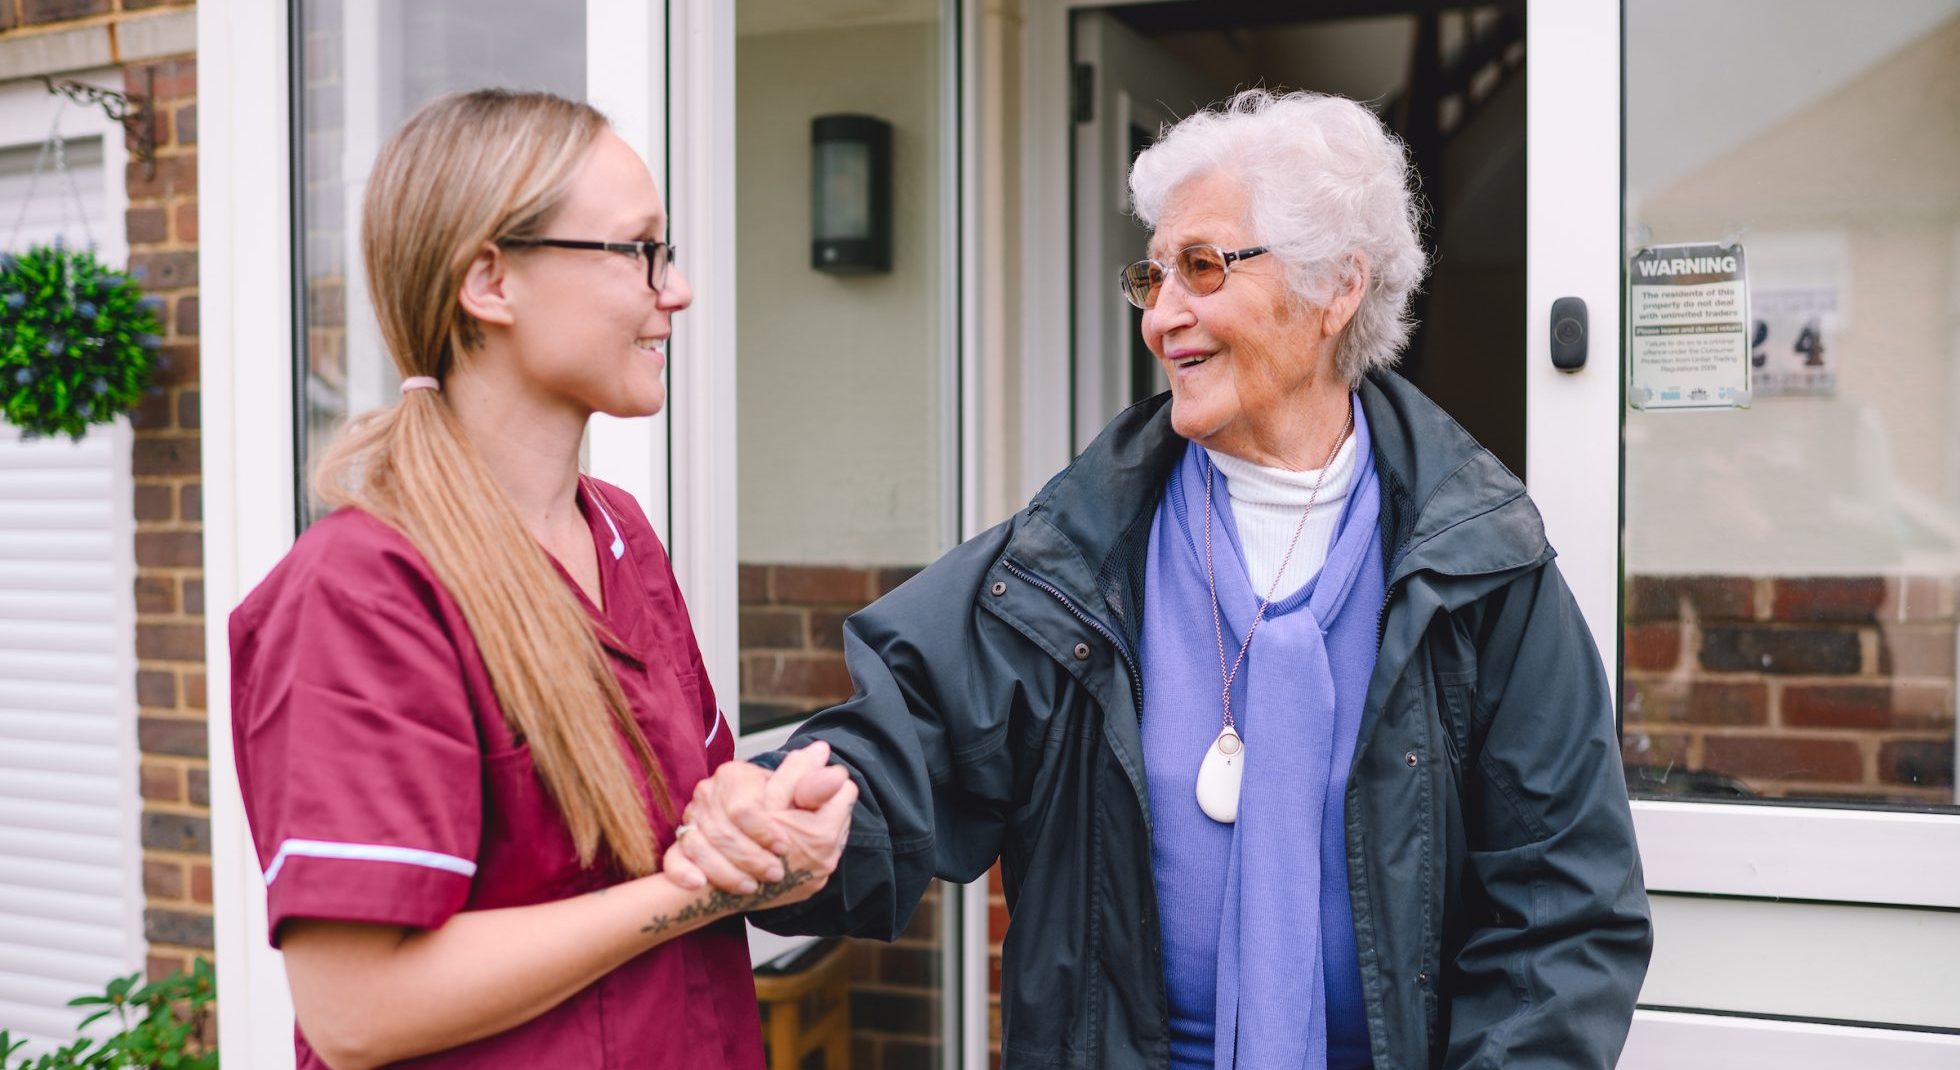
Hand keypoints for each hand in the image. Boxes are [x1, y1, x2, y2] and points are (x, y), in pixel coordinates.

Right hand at [662, 741, 854, 897]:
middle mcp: (708, 794)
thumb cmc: (780, 814)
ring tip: (753, 887)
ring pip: (698, 846)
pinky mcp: (680, 847)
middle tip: (775, 873)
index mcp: (736, 777)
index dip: (765, 829)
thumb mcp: (799, 799)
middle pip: (722, 831)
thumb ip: (812, 785)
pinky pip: (673, 859)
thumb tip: (829, 762)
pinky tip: (699, 885)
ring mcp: (691, 821)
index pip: (744, 807)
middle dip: (750, 857)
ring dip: (728, 872)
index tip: (783, 846)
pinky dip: (684, 872)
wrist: (752, 838)